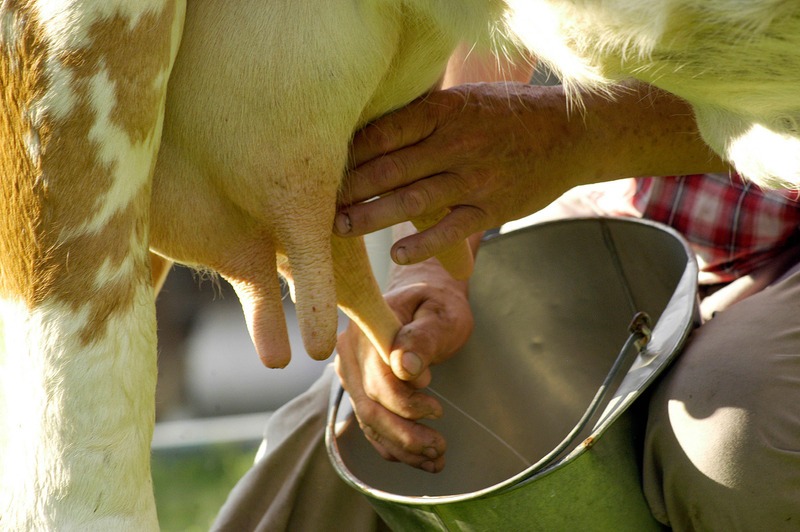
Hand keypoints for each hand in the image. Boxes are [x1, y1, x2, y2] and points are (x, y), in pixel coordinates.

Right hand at [334, 259, 472, 472]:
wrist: (424, 301)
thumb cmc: (436, 305)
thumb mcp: (440, 314)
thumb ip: (423, 338)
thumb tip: (406, 368)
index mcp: (367, 329)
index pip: (379, 379)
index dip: (407, 403)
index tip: (438, 410)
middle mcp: (350, 353)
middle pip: (370, 407)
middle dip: (406, 436)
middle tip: (441, 448)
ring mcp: (351, 373)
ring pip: (369, 422)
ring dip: (402, 448)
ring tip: (437, 458)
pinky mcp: (359, 390)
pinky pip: (371, 425)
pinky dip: (394, 447)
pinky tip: (420, 458)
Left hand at [335, 82, 726, 266]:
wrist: (571, 131)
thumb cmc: (508, 116)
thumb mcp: (464, 102)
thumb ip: (422, 117)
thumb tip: (369, 132)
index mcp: (443, 110)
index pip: (383, 132)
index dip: (347, 153)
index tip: (318, 169)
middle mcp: (456, 141)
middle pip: (390, 166)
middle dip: (349, 188)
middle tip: (314, 205)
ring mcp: (475, 175)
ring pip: (414, 198)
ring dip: (373, 215)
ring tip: (340, 229)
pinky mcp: (492, 206)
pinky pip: (452, 228)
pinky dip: (422, 243)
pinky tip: (397, 254)